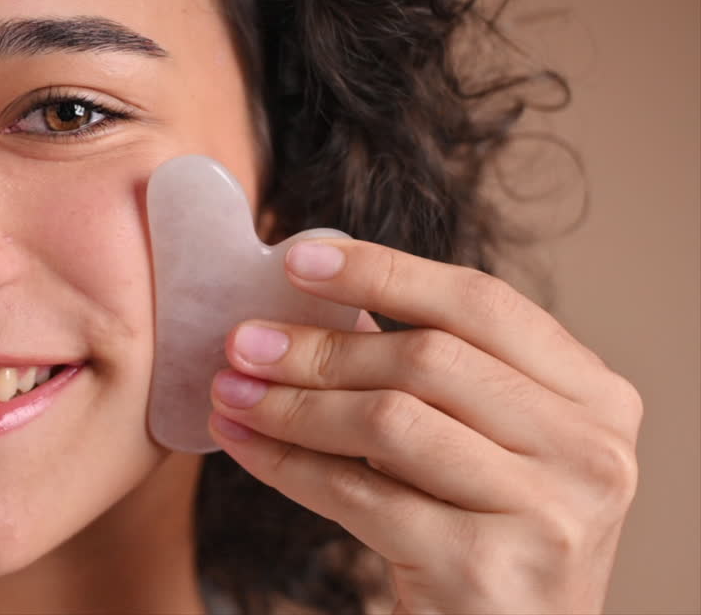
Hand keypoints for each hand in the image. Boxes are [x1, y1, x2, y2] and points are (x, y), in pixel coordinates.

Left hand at [207, 239, 641, 613]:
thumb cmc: (493, 531)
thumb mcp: (494, 443)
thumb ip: (440, 376)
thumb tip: (315, 298)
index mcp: (597, 398)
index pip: (482, 304)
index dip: (385, 272)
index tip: (297, 258)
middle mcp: (589, 451)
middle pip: (426, 360)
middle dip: (318, 346)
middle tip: (241, 341)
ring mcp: (545, 513)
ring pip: (387, 421)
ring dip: (291, 402)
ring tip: (231, 389)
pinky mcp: (484, 570)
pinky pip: (357, 496)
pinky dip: (286, 464)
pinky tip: (243, 445)